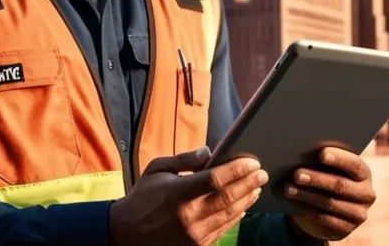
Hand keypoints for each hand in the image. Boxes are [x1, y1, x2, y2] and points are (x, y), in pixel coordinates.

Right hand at [108, 146, 268, 245]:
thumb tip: (209, 152)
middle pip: (228, 197)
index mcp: (178, 193)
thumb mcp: (157, 170)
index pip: (215, 179)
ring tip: (256, 187)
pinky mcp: (197, 245)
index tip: (253, 161)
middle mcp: (188, 215)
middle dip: (249, 183)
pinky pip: (222, 229)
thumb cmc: (142, 198)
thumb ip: (183, 160)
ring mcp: (194, 233)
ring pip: (229, 214)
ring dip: (247, 199)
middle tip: (261, 173)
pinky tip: (244, 206)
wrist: (126, 234)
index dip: (237, 170)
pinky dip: (236, 216)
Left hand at [284, 147, 375, 240]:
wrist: (332, 209)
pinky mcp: (346, 229)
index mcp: (364, 174)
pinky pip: (324, 219)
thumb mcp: (331, 169)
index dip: (340, 159)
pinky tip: (293, 202)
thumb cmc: (330, 179)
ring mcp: (358, 214)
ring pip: (330, 203)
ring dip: (306, 195)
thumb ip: (323, 163)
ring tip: (288, 189)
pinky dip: (306, 209)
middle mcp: (366, 194)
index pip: (355, 165)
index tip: (321, 154)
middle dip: (317, 179)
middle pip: (340, 185)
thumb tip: (300, 155)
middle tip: (297, 174)